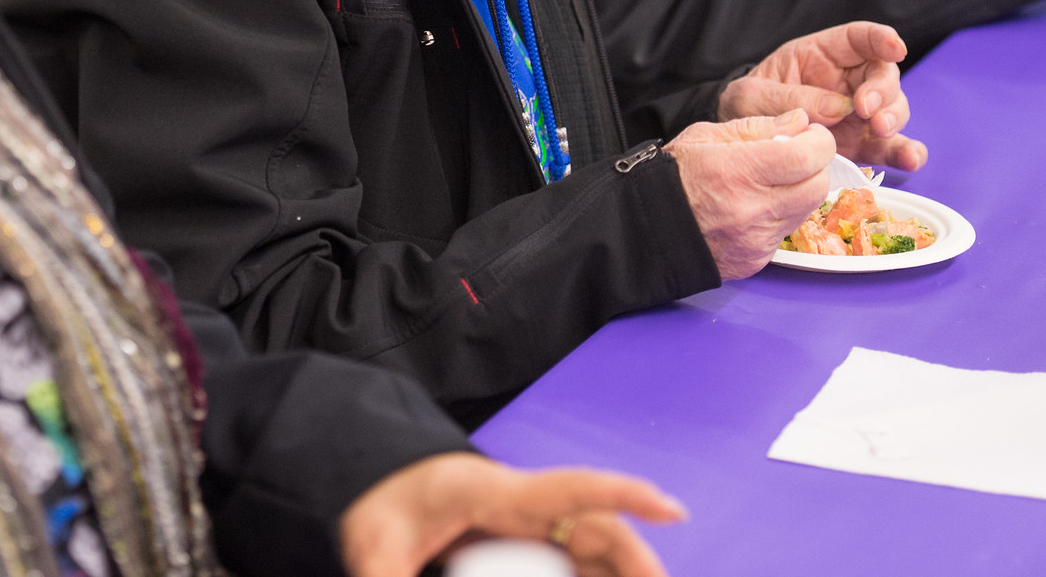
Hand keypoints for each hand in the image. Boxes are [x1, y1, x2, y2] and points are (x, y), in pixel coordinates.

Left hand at [340, 451, 685, 576]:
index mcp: (493, 493)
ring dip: (623, 573)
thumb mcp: (374, 542)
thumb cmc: (379, 499)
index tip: (671, 507)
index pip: (569, 489)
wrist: (374, 478)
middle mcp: (523, 505)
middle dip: (637, 563)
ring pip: (594, 548)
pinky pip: (573, 560)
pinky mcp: (523, 541)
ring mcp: (527, 524)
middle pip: (597, 529)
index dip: (622, 495)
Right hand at [665, 111, 832, 279]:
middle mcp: (752, 209)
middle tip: (797, 155)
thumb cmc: (670, 178)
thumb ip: (758, 127)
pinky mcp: (757, 259)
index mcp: (738, 171)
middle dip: (815, 165)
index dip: (818, 141)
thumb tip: (799, 122)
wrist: (644, 229)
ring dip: (801, 189)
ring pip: (807, 209)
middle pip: (817, 184)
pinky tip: (757, 204)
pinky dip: (782, 213)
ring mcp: (757, 240)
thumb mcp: (704, 136)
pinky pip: (787, 231)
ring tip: (772, 179)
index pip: (808, 157)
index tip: (810, 134)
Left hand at [718, 22, 922, 170]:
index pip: (859, 39)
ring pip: (893, 109)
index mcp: (821, 55)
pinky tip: (910, 159)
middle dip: (883, 89)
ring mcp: (857, 114)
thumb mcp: (752, 95)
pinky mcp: (860, 144)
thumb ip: (789, 97)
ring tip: (880, 130)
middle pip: (883, 75)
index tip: (897, 48)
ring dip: (894, 118)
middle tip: (866, 109)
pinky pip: (889, 147)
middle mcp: (847, 82)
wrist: (739, 142)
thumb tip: (837, 108)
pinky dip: (904, 153)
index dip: (881, 39)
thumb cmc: (745, 105)